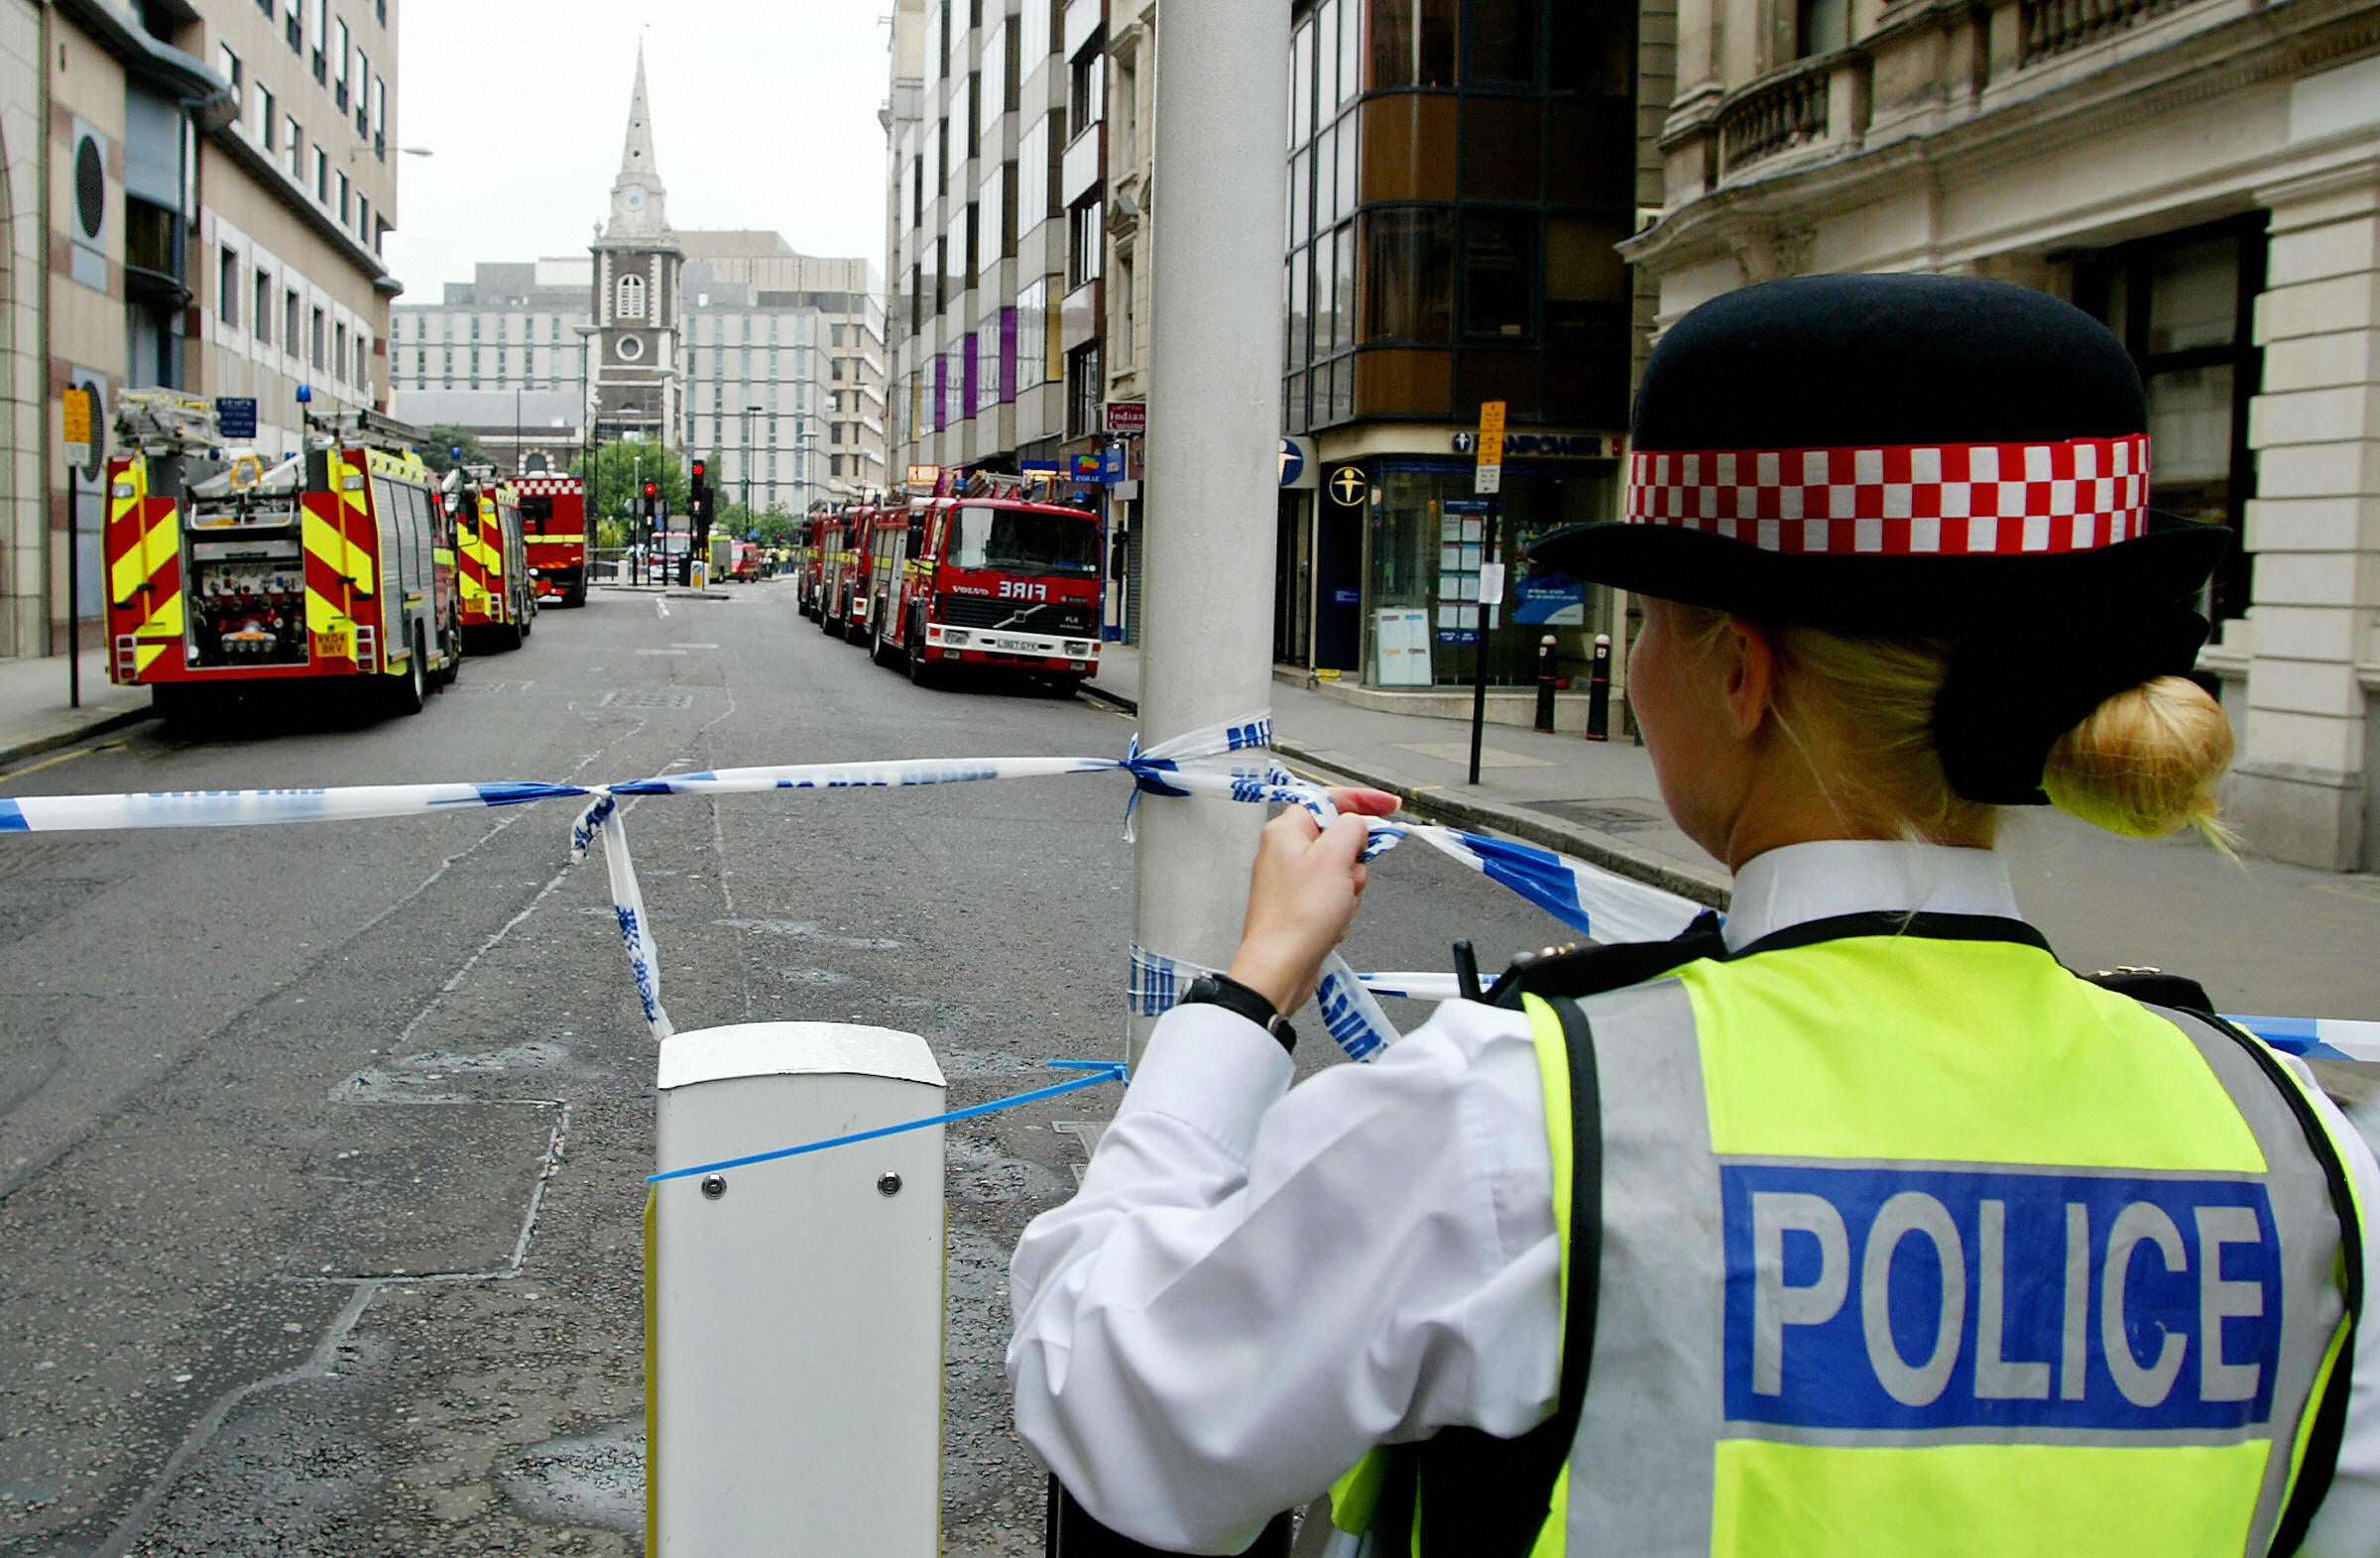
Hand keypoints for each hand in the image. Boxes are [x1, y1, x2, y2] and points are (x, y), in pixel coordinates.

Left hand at [1226, 788, 1400, 1014]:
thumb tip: (1358, 825)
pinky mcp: (1299, 904)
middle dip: (1354, 861)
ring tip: (1336, 906)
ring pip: (1341, 870)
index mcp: (1286, 830)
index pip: (1331, 800)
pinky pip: (1333, 895)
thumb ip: (1352, 828)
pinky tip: (1330, 922)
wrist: (1281, 967)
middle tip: (1347, 878)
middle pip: (1340, 839)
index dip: (1365, 800)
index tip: (1390, 805)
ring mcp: (1291, 879)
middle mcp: (1285, 851)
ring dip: (1349, 889)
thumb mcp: (1335, 858)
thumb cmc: (1298, 917)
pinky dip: (1340, 907)